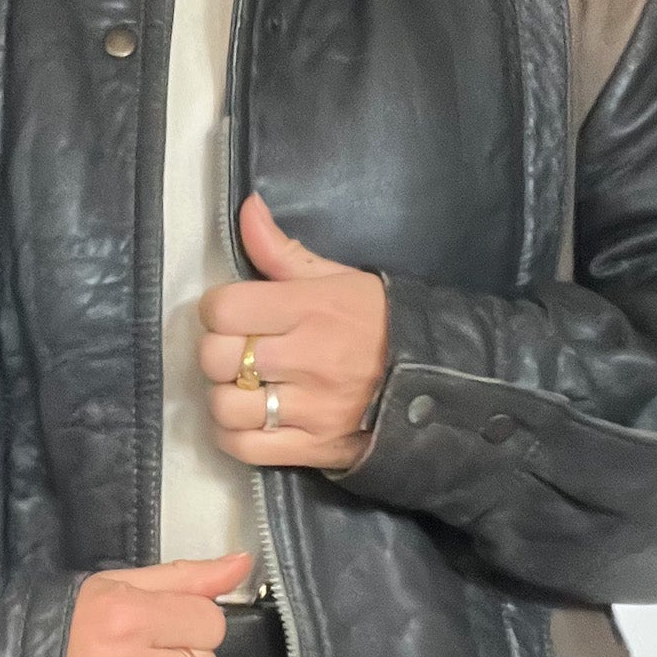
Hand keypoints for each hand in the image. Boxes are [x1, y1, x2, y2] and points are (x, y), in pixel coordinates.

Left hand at [198, 192, 389, 470]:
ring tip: (243, 388)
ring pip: (225, 406)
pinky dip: (233, 435)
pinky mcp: (312, 448)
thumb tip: (247, 207)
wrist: (438, 381)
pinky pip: (244, 447)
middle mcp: (306, 358)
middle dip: (219, 353)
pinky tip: (247, 420)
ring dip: (225, 397)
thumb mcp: (338, 277)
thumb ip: (282, 251)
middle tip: (237, 352)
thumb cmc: (380, 323)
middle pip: (217, 358)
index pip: (223, 309)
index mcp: (311, 309)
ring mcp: (309, 408)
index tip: (233, 314)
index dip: (218, 310)